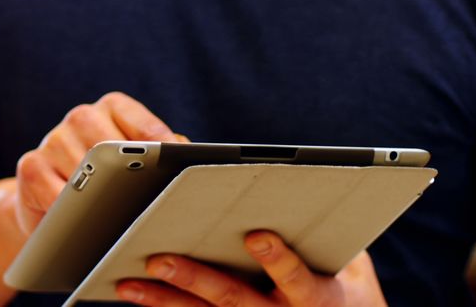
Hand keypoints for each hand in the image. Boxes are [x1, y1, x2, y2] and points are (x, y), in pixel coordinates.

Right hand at [14, 92, 182, 234]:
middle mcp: (83, 116)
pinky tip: (83, 222)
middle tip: (146, 205)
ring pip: (84, 170)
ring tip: (117, 220)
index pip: (146, 128)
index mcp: (115, 108)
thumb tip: (185, 158)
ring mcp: (54, 138)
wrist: (53, 205)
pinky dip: (71, 210)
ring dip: (100, 198)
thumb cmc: (109, 184)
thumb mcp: (138, 166)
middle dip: (130, 179)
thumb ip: (162, 157)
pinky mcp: (30, 165)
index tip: (177, 177)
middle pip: (113, 147)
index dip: (163, 154)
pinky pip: (56, 192)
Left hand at [116, 231, 386, 305]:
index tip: (257, 235)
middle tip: (160, 257)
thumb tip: (291, 181)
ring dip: (164, 299)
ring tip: (129, 282)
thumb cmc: (339, 287)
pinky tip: (130, 292)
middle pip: (233, 298)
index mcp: (315, 297)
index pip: (298, 279)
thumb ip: (320, 224)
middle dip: (194, 278)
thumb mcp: (346, 260)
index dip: (278, 259)